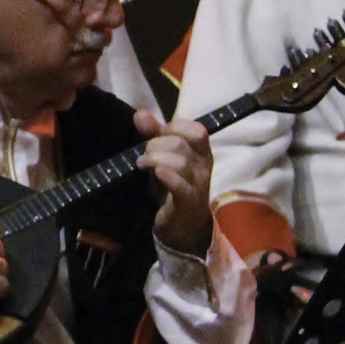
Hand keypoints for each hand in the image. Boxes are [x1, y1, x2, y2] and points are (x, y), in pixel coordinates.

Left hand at [137, 109, 213, 258]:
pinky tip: (158, 174)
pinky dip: (169, 177)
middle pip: (180, 145)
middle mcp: (204, 168)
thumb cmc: (172, 190)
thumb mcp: (162, 159)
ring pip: (180, 162)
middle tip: (144, 156)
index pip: (197, 130)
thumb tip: (141, 113)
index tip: (159, 135)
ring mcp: (198, 187)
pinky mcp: (188, 204)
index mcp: (201, 154)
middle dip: (156, 145)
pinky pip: (182, 187)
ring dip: (155, 160)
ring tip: (142, 166)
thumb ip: (153, 135)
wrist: (182, 230)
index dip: (175, 127)